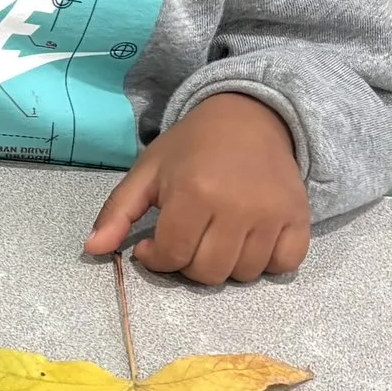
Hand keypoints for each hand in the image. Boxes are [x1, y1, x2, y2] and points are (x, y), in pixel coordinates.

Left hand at [84, 92, 309, 283]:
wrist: (250, 116)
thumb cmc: (193, 146)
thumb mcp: (148, 171)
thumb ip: (117, 211)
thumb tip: (91, 250)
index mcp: (194, 193)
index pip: (172, 256)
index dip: (156, 257)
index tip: (153, 242)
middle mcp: (236, 208)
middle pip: (208, 273)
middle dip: (188, 264)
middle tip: (187, 239)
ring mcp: (272, 214)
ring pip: (244, 274)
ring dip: (226, 265)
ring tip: (217, 237)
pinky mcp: (299, 217)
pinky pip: (285, 265)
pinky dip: (267, 263)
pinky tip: (250, 241)